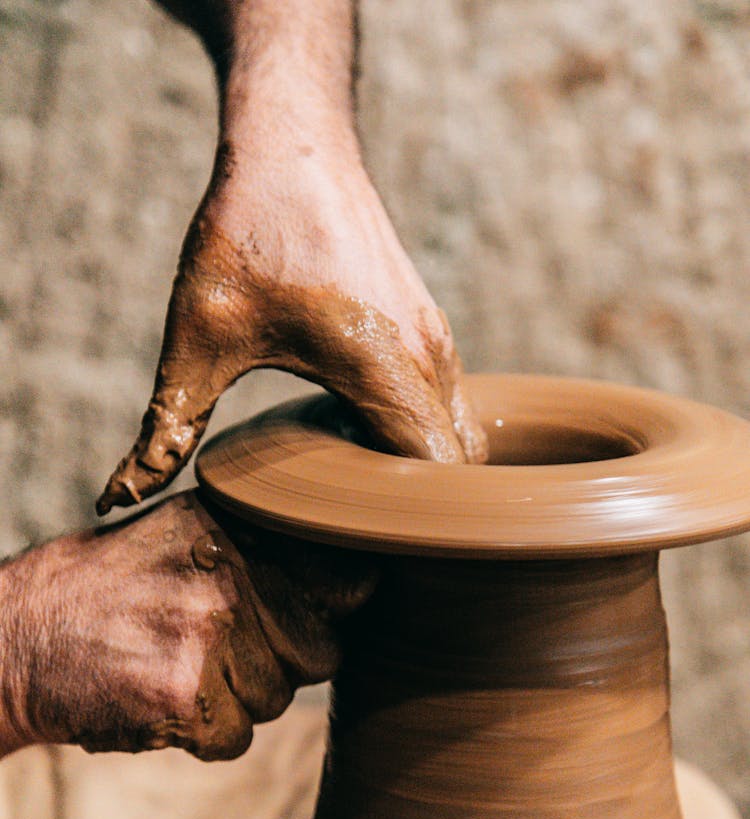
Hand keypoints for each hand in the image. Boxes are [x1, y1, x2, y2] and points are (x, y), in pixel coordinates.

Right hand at [0, 492, 373, 758]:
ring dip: (236, 699)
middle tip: (211, 647)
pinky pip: (236, 737)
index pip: (344, 576)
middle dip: (279, 662)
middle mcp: (228, 576)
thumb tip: (363, 578)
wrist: (17, 639)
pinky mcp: (185, 698)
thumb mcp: (181, 537)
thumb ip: (263, 550)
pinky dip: (202, 733)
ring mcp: (208, 637)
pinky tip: (156, 697)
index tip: (319, 614)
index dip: (335, 606)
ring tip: (172, 665)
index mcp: (234, 530)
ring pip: (277, 700)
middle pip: (320, 652)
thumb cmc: (107, 589)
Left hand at [97, 1, 486, 514]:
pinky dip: (428, 438)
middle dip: (423, 514)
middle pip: (458, 468)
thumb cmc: (247, 231)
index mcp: (382, 367)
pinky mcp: (430, 325)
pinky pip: (452, 403)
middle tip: (365, 547)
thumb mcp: (198, 335)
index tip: (369, 559)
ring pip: (463, 435)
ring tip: (370, 508)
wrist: (293, 141)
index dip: (413, 528)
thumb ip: (165, 425)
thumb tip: (120, 494)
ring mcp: (437, 338)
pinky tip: (370, 449)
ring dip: (427, 475)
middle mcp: (427, 356)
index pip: (434, 478)